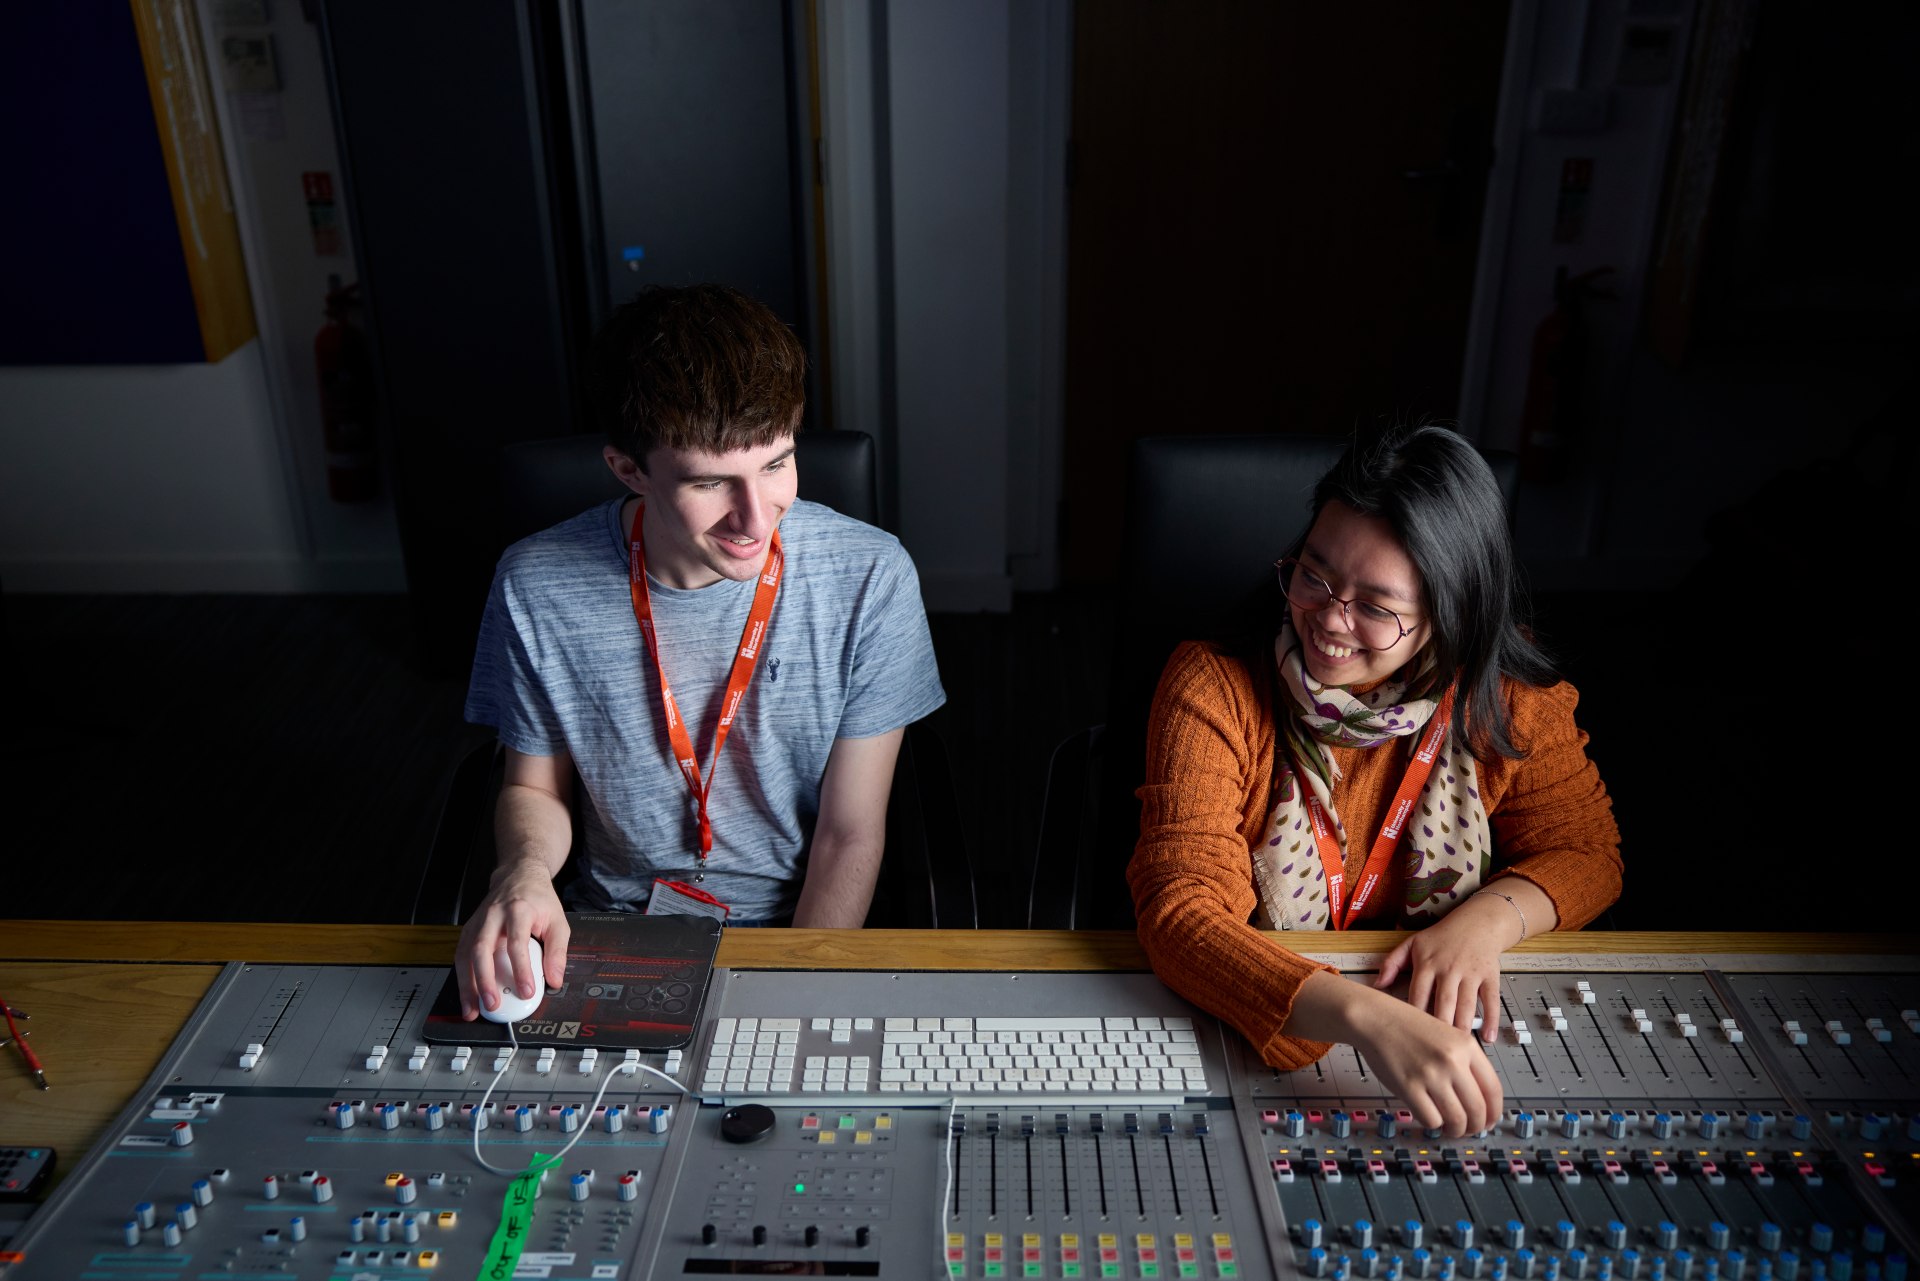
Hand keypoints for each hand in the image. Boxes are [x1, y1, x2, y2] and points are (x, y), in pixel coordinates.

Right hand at [454, 865, 570, 1020]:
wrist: (518, 876)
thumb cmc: (538, 900)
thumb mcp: (558, 921)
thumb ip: (557, 952)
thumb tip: (554, 980)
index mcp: (519, 910)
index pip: (517, 943)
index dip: (521, 969)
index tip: (527, 990)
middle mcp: (493, 916)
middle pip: (483, 949)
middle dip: (485, 980)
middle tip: (493, 1003)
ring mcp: (477, 922)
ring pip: (465, 955)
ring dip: (467, 985)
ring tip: (472, 1009)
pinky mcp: (469, 930)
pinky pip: (461, 956)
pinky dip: (462, 978)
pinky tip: (466, 995)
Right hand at [1346, 988, 1504, 1136]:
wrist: (1375, 1018)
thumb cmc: (1407, 1027)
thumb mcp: (1447, 1036)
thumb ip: (1465, 1063)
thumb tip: (1479, 1101)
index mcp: (1466, 1046)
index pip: (1493, 1090)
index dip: (1494, 1113)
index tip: (1489, 1121)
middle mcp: (1452, 1061)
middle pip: (1478, 1110)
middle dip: (1475, 1127)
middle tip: (1469, 1130)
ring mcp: (1431, 1075)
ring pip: (1457, 1119)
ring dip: (1455, 1130)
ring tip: (1450, 1127)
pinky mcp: (1409, 1087)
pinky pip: (1431, 1120)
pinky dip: (1432, 1123)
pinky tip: (1429, 1115)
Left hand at [1374, 896, 1518, 1042]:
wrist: (1478, 922)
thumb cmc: (1442, 937)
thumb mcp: (1412, 943)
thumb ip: (1392, 963)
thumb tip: (1376, 985)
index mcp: (1427, 963)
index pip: (1418, 994)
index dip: (1414, 1016)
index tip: (1410, 1035)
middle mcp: (1449, 969)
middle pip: (1443, 1002)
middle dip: (1440, 1026)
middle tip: (1436, 1051)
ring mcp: (1471, 973)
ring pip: (1466, 1004)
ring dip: (1463, 1027)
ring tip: (1458, 1048)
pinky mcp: (1490, 976)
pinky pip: (1491, 1000)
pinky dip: (1491, 1019)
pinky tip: (1488, 1037)